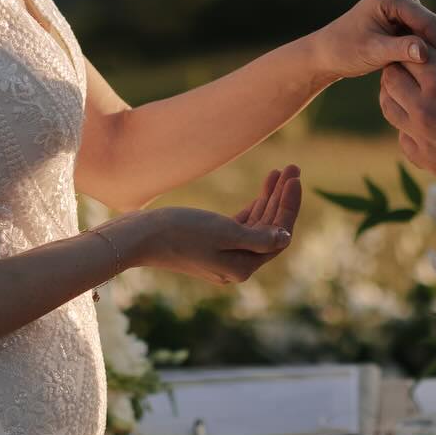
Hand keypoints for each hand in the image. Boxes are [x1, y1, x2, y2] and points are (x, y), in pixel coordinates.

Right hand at [131, 165, 301, 285]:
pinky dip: (253, 206)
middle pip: (270, 230)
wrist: (141, 236)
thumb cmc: (181, 231)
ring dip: (269, 199)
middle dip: (282, 199)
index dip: (289, 206)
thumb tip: (285, 237)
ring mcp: (224, 256)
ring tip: (280, 171)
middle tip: (293, 167)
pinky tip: (262, 190)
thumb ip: (258, 237)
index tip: (294, 178)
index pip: (278, 236)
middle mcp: (236, 265)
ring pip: (257, 225)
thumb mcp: (224, 233)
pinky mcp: (212, 245)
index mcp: (243, 266)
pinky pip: (242, 225)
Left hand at [309, 0, 435, 84]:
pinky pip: (423, 28)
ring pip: (429, 26)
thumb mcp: (373, 52)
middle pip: (430, 21)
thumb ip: (399, 50)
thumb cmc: (345, 50)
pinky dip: (429, 46)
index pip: (425, 19)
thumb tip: (425, 52)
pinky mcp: (404, 10)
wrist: (329, 51)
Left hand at [378, 12, 435, 204]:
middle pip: (391, 76)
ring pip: (389, 106)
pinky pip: (402, 137)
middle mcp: (423, 108)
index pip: (410, 50)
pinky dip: (407, 126)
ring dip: (397, 93)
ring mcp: (421, 136)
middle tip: (420, 64)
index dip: (415, 42)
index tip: (423, 42)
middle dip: (401, 65)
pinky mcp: (425, 160)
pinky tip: (427, 121)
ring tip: (418, 89)